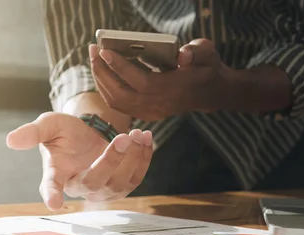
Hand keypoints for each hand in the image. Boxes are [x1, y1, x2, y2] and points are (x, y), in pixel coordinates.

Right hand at [6, 112, 152, 209]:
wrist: (87, 133)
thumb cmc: (64, 132)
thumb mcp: (49, 126)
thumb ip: (33, 132)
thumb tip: (10, 140)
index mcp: (56, 175)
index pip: (51, 187)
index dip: (52, 195)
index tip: (54, 203)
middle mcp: (78, 187)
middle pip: (95, 183)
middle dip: (111, 160)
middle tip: (122, 138)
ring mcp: (101, 191)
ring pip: (119, 183)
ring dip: (132, 159)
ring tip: (136, 134)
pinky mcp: (120, 186)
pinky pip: (136, 178)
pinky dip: (143, 159)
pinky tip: (144, 139)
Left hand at [90, 39, 231, 120]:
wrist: (210, 92)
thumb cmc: (206, 67)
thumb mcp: (206, 53)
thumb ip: (196, 52)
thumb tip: (182, 56)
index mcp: (171, 90)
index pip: (140, 81)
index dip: (120, 67)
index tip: (104, 51)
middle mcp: (158, 105)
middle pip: (121, 93)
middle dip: (103, 72)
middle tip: (92, 50)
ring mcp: (150, 112)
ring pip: (116, 101)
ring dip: (101, 80)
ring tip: (94, 59)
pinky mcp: (145, 114)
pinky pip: (119, 105)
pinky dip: (107, 89)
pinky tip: (102, 73)